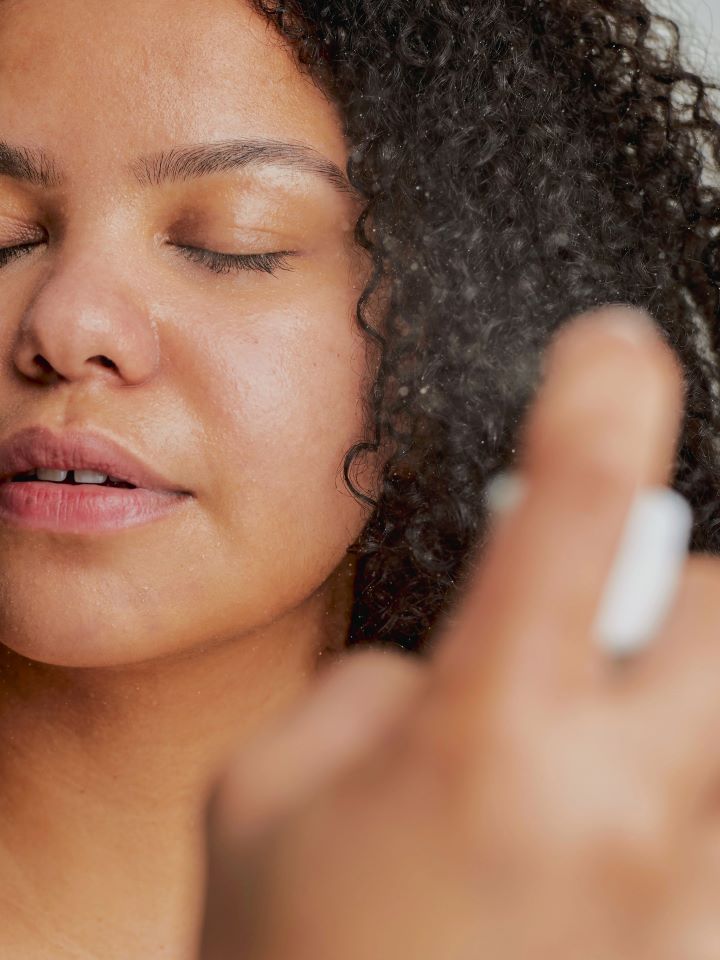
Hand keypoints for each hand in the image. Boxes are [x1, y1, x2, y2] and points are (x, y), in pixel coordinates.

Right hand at [198, 306, 719, 959]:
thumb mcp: (276, 793)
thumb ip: (377, 693)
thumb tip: (455, 658)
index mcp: (485, 746)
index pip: (570, 513)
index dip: (598, 403)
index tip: (614, 346)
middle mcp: (618, 814)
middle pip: (715, 608)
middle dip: (657, 594)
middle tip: (580, 640)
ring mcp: (686, 898)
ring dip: (659, 708)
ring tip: (573, 777)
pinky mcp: (700, 941)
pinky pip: (707, 816)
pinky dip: (662, 802)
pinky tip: (585, 862)